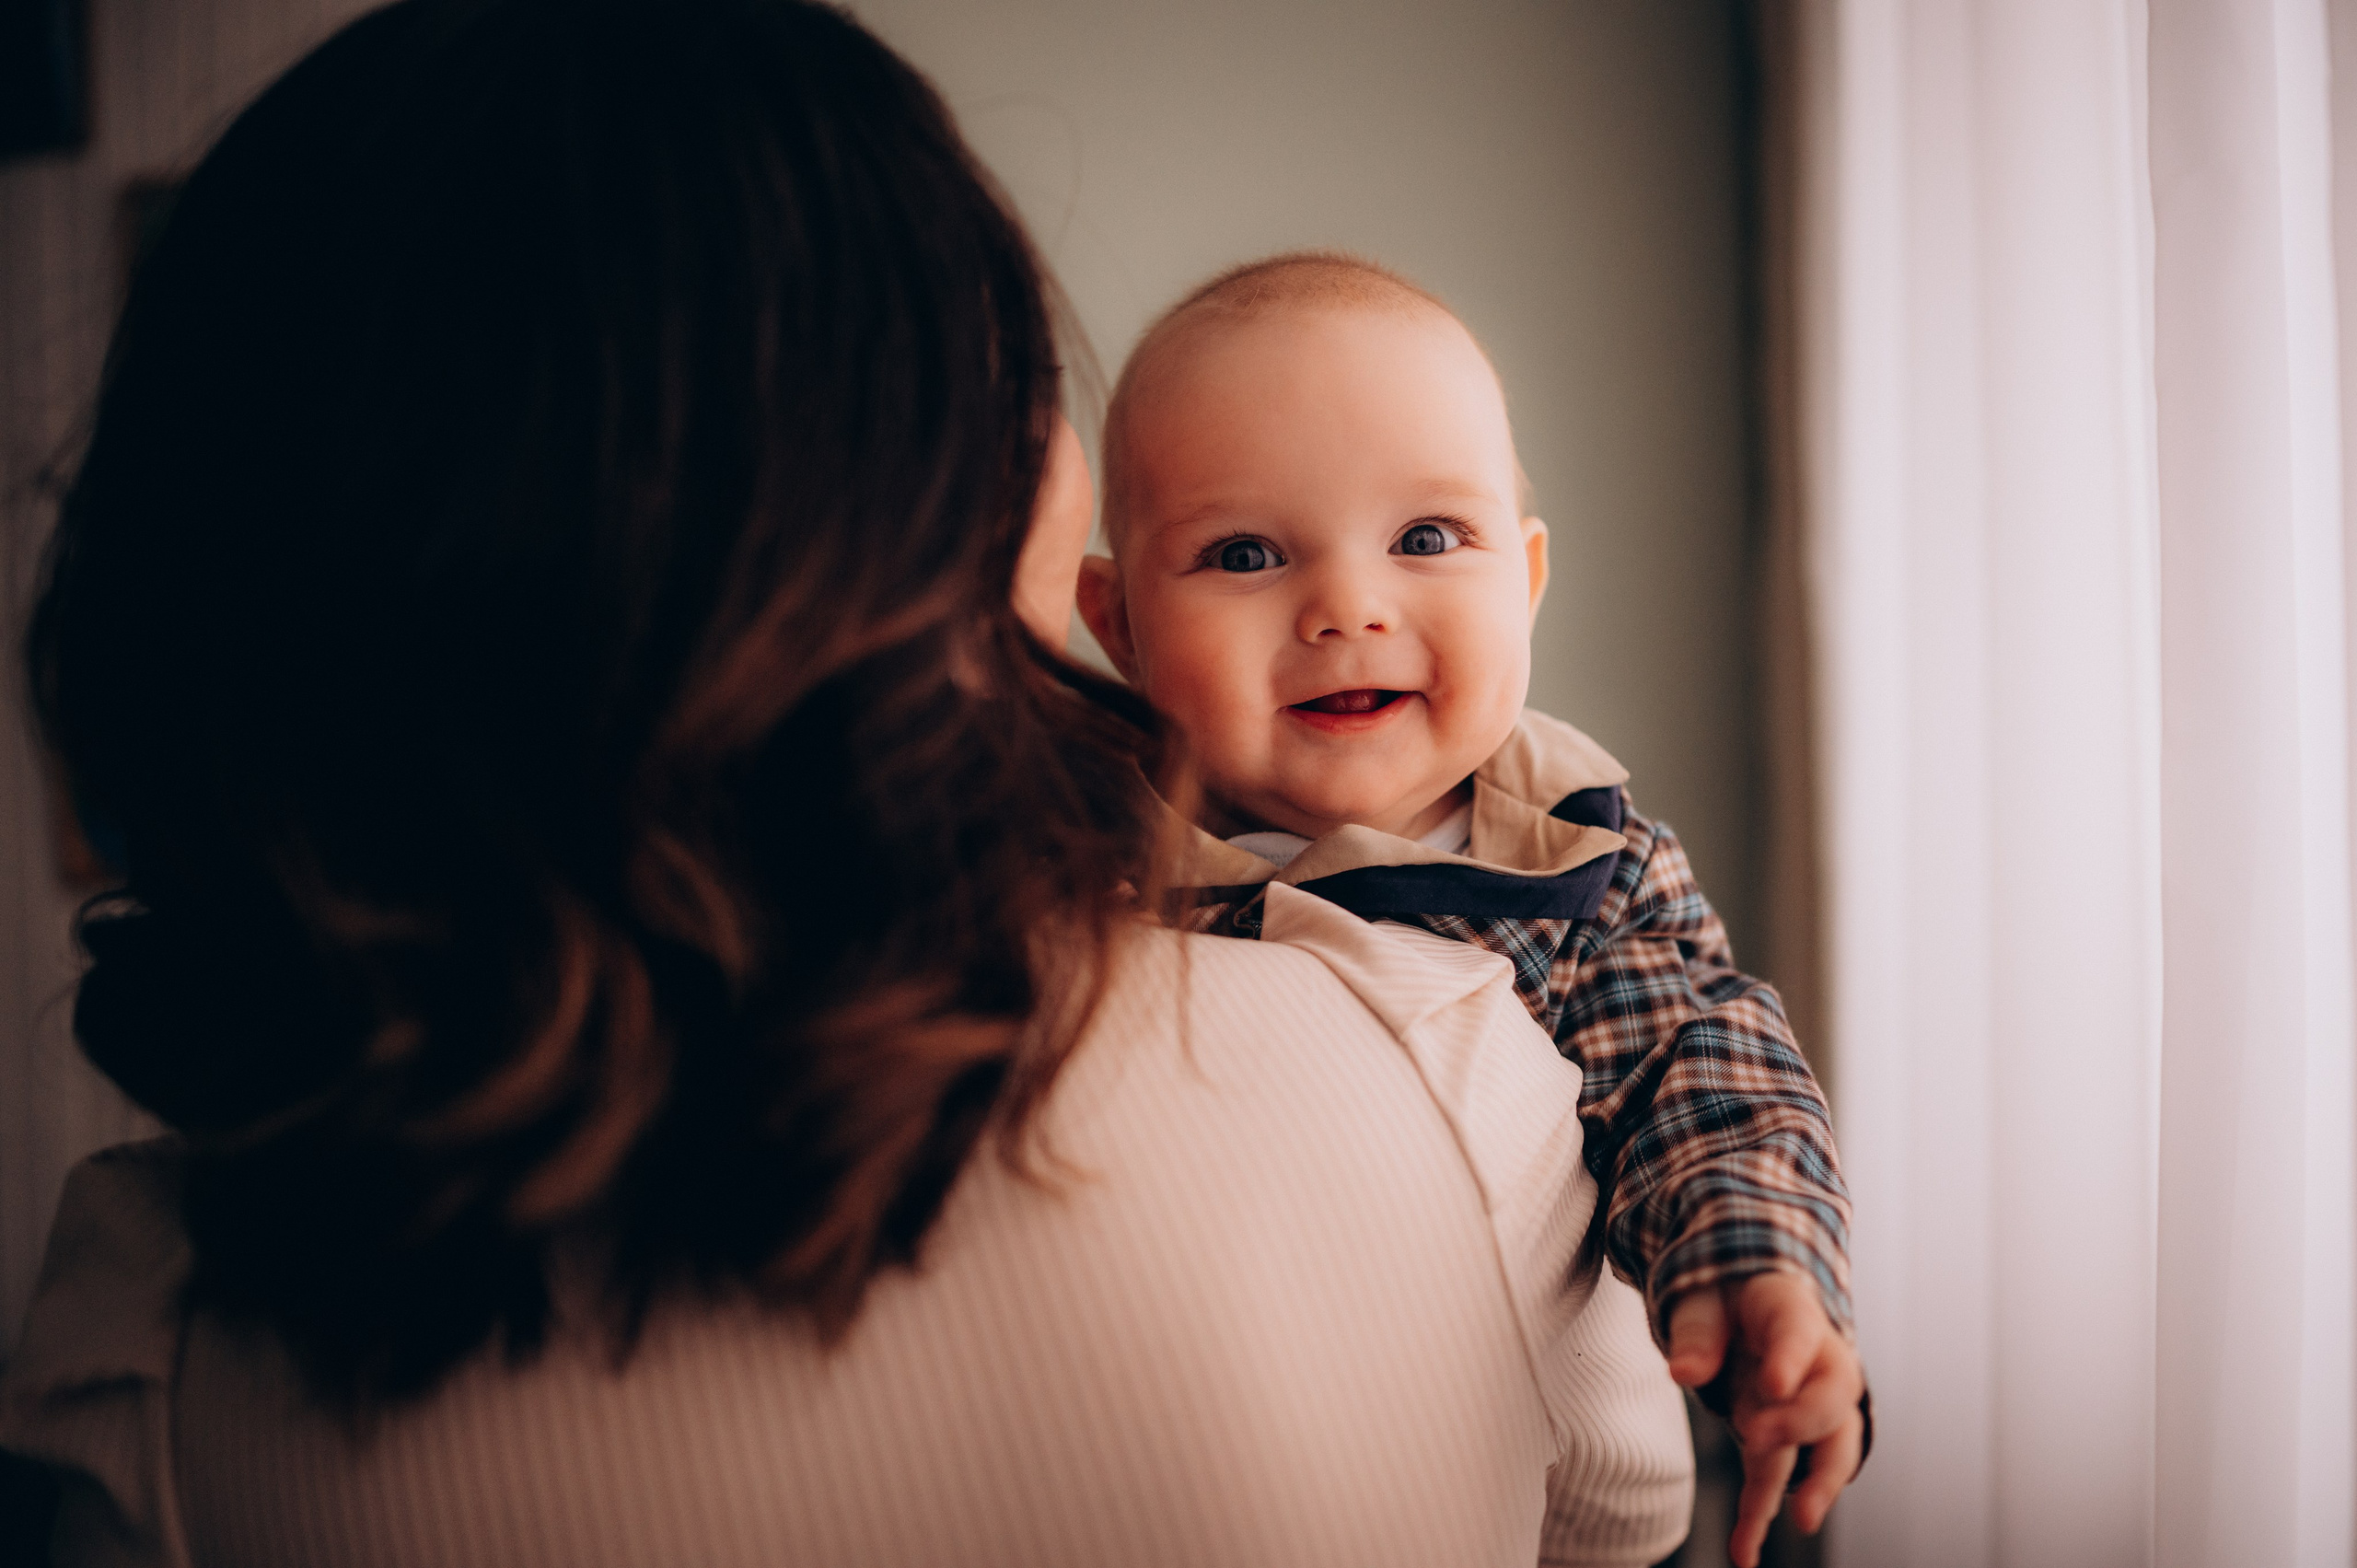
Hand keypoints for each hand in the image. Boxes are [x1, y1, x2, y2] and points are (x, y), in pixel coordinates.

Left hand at [1665, 1271, 1865, 1567]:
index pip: (1798, 1332)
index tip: (1773, 1384)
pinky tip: (1744, 1550)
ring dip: (1816, 1484)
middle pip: (1828, 1397)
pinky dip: (1763, 1513)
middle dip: (1799, 1423)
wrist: (1749, 1307)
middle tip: (1758, 1439)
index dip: (1789, 1358)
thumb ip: (1697, 1335)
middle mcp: (1818, 1363)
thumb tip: (1683, 1373)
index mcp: (1793, 1312)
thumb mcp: (1703, 1301)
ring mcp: (1810, 1404)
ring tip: (1801, 1520)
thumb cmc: (1727, 1300)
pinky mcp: (1788, 1440)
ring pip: (1828, 1446)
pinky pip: (1783, 1475)